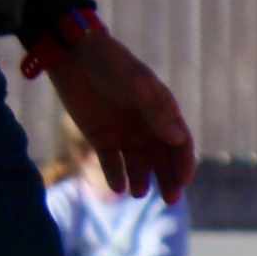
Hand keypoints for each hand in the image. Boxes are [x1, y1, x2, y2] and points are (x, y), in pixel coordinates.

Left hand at [50, 32, 194, 203]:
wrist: (73, 56)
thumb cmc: (110, 63)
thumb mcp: (136, 84)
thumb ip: (156, 111)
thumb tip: (178, 139)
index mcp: (162, 111)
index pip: (180, 142)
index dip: (184, 162)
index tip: (183, 181)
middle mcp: (147, 126)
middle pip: (163, 159)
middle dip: (168, 179)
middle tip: (170, 199)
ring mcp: (124, 134)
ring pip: (139, 165)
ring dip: (142, 180)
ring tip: (138, 193)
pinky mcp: (101, 138)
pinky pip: (112, 163)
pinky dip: (116, 176)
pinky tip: (118, 188)